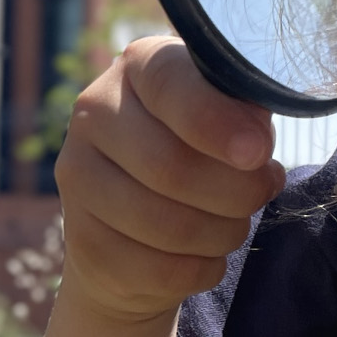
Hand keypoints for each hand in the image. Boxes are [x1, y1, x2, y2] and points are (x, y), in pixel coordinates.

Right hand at [55, 36, 285, 325]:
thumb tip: (252, 146)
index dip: (216, 121)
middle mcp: (92, 112)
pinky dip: (200, 269)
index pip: (170, 85)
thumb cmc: (203, 152)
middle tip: (260, 194)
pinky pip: (158, 269)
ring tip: (232, 225)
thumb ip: (244, 118)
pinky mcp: (79, 237)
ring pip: (169, 224)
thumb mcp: (229, 118)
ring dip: (223, 233)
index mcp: (137, 67)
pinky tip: (202, 256)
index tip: (258, 153)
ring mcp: (76, 175)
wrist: (143, 218)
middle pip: (172, 165)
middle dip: (237, 192)